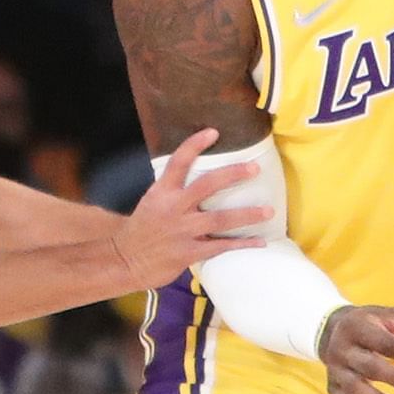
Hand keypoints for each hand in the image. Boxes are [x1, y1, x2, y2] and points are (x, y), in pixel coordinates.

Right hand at [113, 130, 271, 286]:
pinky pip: (220, 247)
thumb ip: (173, 191)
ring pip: (220, 219)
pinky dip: (242, 244)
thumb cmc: (142, 230)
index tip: (213, 132)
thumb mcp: (152, 203)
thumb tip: (199, 178)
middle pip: (207, 185)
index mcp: (162, 193)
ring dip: (247, 214)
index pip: (178, 162)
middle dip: (233, 175)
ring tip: (269, 211)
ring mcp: (182, 231)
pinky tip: (260, 242)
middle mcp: (173, 208)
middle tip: (255, 169)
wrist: (124, 260)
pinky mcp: (188, 252)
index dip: (195, 145)